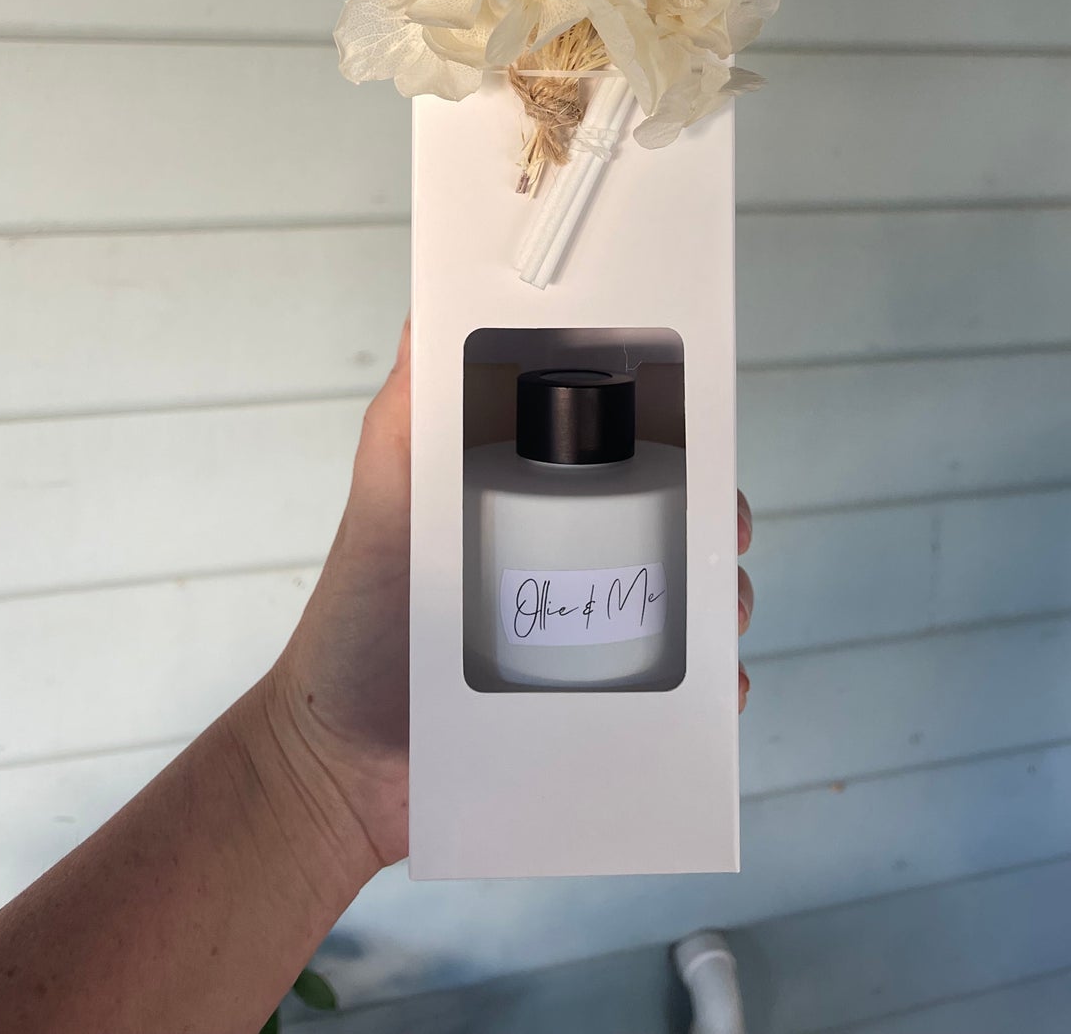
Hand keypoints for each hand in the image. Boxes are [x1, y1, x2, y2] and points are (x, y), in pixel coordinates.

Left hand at [253, 322, 755, 870]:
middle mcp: (566, 552)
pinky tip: (715, 687)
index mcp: (529, 490)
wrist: (344, 764)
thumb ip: (412, 404)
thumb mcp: (386, 490)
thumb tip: (436, 305)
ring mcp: (583, 629)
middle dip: (717, 517)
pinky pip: (674, 687)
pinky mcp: (593, 701)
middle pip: (673, 515)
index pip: (623, 444)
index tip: (706, 441)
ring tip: (720, 616)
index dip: (677, 435)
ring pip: (687, 596)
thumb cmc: (357, 621)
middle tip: (726, 535)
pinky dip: (709, 686)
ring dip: (722, 596)